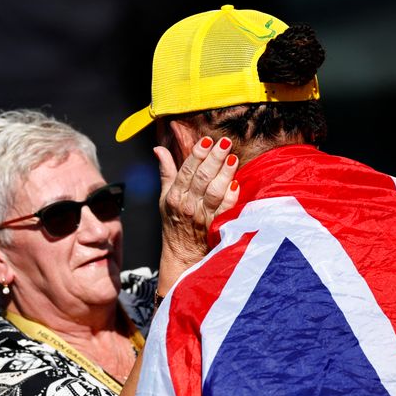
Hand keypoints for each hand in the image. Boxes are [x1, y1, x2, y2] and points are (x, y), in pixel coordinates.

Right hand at [155, 136, 239, 293]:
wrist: (182, 255)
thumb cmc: (174, 224)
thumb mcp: (164, 198)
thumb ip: (166, 172)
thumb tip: (159, 149)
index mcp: (174, 196)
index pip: (186, 170)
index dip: (197, 154)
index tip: (206, 140)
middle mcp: (187, 205)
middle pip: (202, 177)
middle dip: (214, 158)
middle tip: (224, 142)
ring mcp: (202, 216)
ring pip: (214, 190)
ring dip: (225, 172)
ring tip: (232, 157)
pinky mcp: (215, 226)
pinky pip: (225, 208)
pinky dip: (231, 195)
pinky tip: (237, 182)